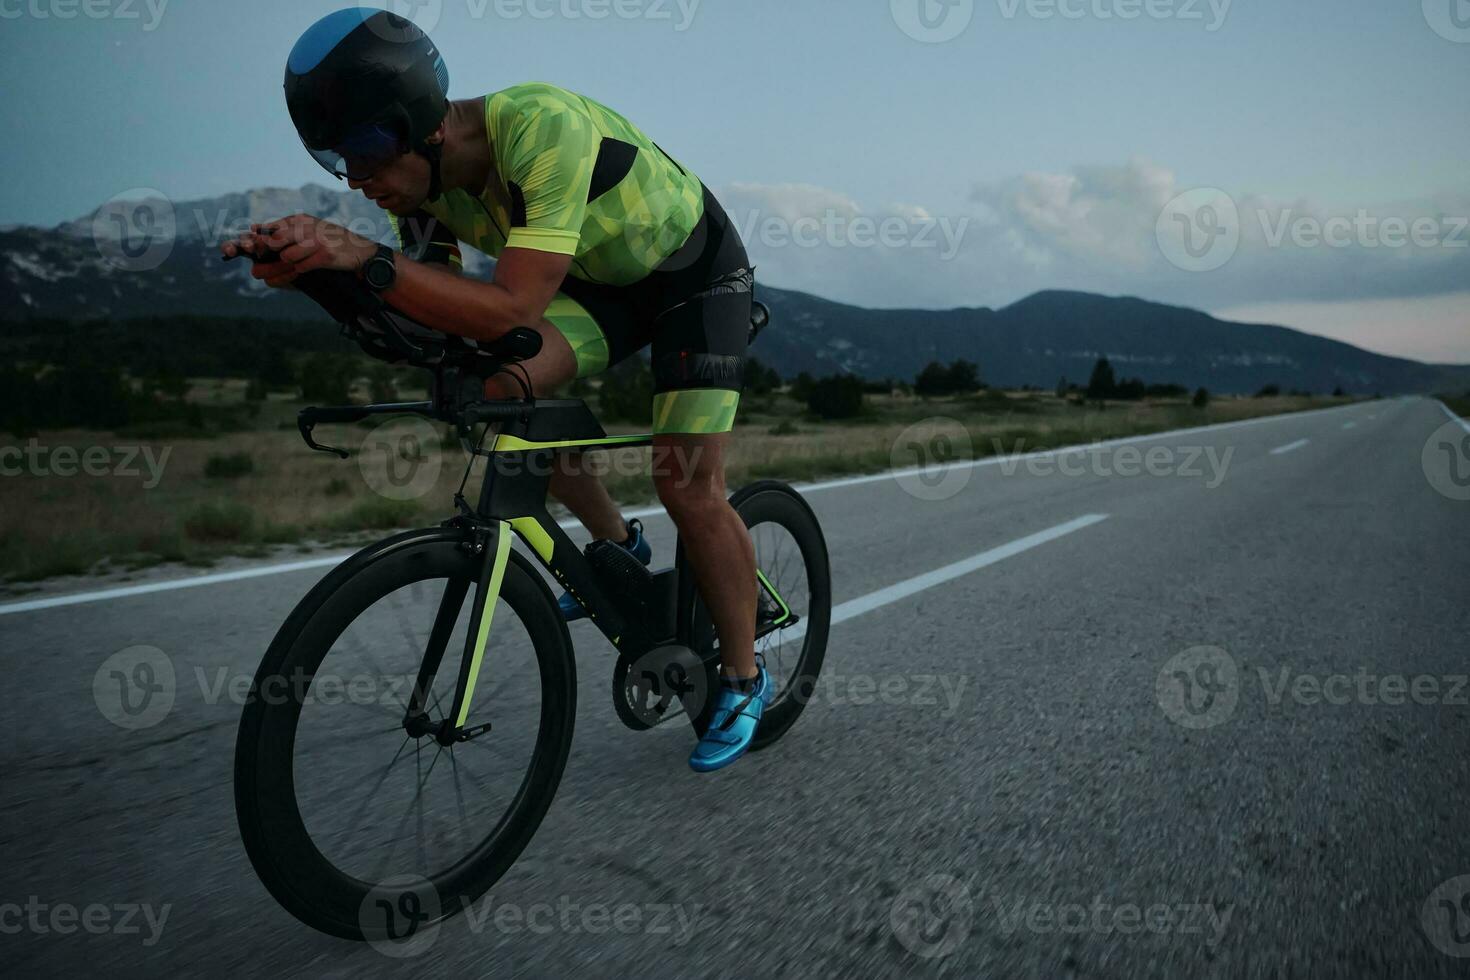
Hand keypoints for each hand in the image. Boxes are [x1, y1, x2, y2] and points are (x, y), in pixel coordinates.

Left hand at [222, 214, 378, 288]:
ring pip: (287, 257)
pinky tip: (302, 271)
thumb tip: (253, 228)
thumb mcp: (308, 228)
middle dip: (269, 255)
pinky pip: (302, 267)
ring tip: (287, 270)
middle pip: (275, 241)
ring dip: (286, 266)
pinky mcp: (325, 255)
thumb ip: (283, 228)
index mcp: (300, 220)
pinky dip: (299, 272)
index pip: (272, 229)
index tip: (255, 251)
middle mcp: (307, 227)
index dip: (260, 241)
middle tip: (266, 266)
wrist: (360, 251)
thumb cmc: (331, 241)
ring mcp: (317, 241)